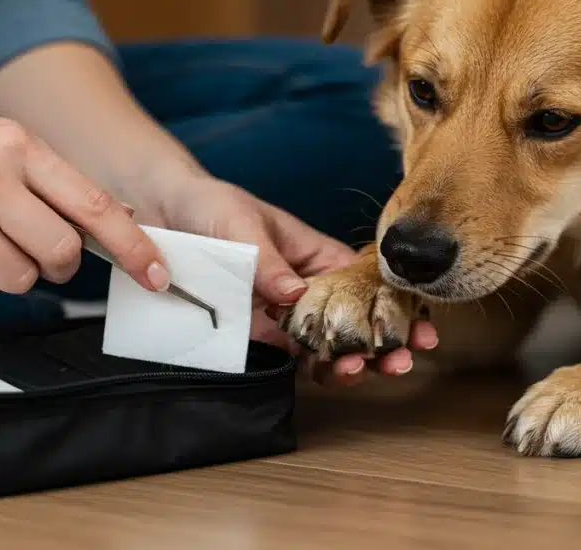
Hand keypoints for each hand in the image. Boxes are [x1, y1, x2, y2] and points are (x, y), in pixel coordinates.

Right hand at [0, 103, 169, 307]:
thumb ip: (47, 179)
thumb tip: (116, 220)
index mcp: (16, 145)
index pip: (94, 205)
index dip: (134, 246)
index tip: (158, 273)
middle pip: (62, 254)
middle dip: (57, 265)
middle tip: (31, 251)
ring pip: (18, 280)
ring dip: (4, 273)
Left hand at [146, 175, 437, 385]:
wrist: (161, 213)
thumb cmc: (210, 205)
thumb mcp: (240, 224)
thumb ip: (267, 260)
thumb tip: (294, 293)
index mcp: (316, 255)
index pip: (367, 281)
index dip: (396, 305)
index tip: (420, 327)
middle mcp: (307, 287)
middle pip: (356, 320)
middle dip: (383, 342)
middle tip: (400, 360)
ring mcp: (284, 315)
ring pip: (328, 344)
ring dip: (351, 361)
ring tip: (362, 370)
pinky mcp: (256, 334)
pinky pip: (290, 356)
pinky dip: (311, 368)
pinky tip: (326, 375)